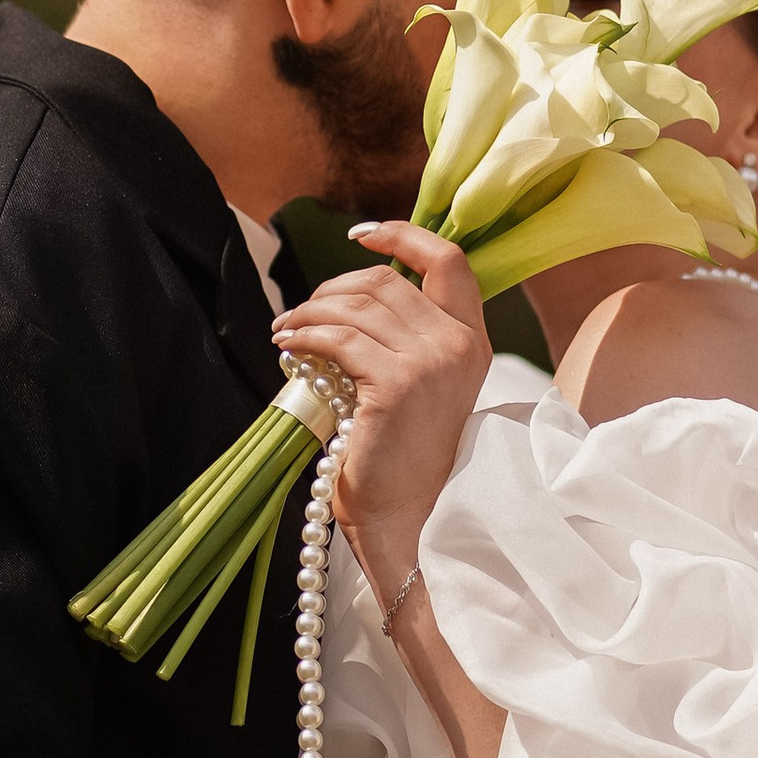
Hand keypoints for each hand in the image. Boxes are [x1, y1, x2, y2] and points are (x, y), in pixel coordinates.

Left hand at [271, 225, 489, 591]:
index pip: (449, 261)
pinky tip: (286, 345)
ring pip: (356, 306)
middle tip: (302, 310)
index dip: (403, 236)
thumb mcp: (417, 388)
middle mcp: (458, 345)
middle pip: (386, 282)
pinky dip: (304, 334)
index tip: (361, 236)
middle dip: (334, 287)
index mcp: (471, 342)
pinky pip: (338, 339)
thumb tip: (345, 300)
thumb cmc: (402, 461)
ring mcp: (431, 363)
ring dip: (310, 311)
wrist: (406, 521)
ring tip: (286, 329)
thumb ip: (400, 341)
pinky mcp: (396, 384)